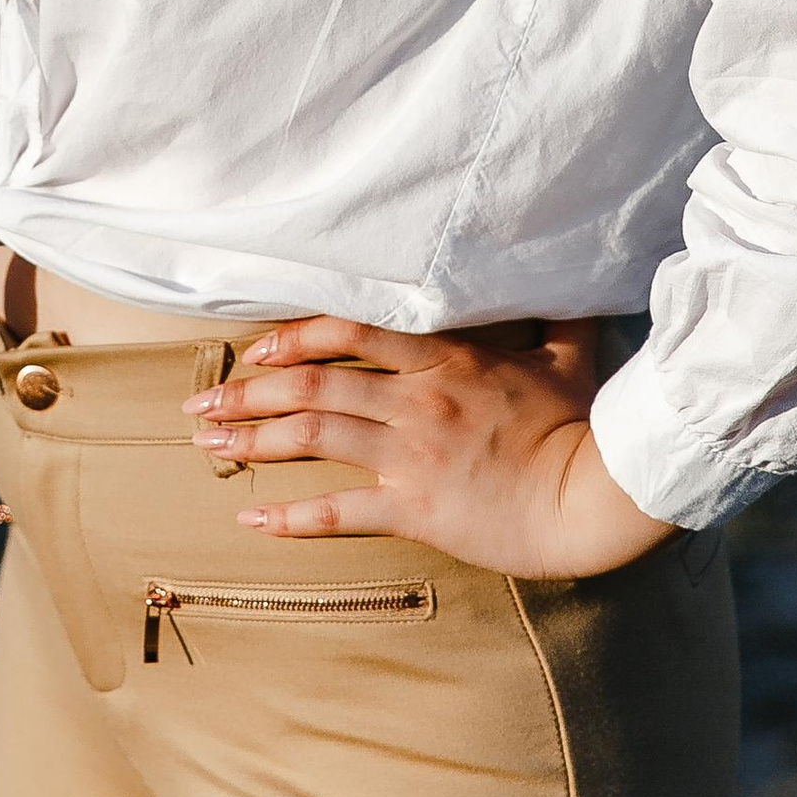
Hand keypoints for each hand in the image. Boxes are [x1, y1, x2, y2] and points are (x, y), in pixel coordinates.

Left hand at [185, 318, 674, 579]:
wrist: (593, 497)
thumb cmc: (582, 428)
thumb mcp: (568, 356)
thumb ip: (552, 316)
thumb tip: (562, 279)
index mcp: (446, 358)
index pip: (351, 329)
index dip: (294, 336)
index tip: (255, 349)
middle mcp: (418, 399)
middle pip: (313, 381)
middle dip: (248, 391)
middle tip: (203, 402)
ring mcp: (412, 454)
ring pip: (313, 434)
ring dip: (252, 439)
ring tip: (208, 447)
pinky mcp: (417, 509)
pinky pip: (340, 511)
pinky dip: (290, 515)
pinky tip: (252, 517)